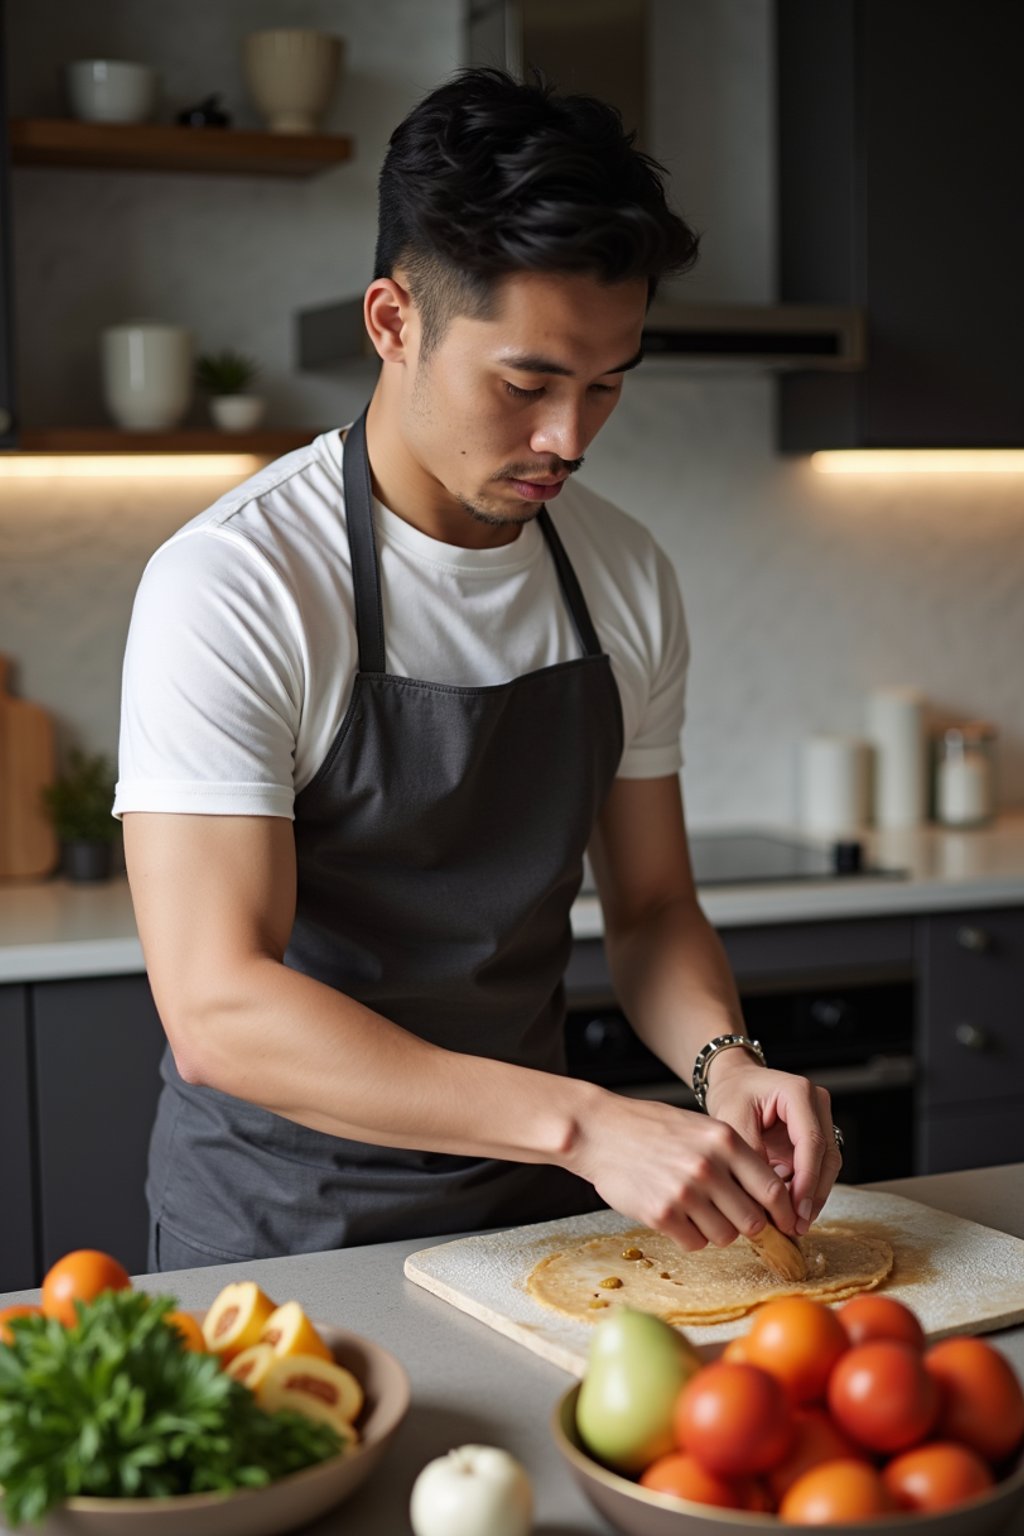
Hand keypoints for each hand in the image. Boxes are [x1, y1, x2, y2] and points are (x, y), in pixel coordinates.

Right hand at [566, 1086, 796, 1250]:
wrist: (600, 1130)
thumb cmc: (652, 1128)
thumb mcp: (701, 1128)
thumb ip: (734, 1157)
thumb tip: (769, 1197)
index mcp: (725, 1140)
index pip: (773, 1190)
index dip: (784, 1213)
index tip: (786, 1224)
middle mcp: (709, 1167)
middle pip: (753, 1221)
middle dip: (748, 1226)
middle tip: (732, 1217)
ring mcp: (685, 1192)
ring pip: (725, 1237)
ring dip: (716, 1231)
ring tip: (696, 1210)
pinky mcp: (661, 1215)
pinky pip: (694, 1243)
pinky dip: (689, 1236)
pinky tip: (675, 1214)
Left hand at [704, 1057, 841, 1235]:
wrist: (734, 1081)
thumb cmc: (732, 1093)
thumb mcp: (732, 1121)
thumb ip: (750, 1156)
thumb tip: (765, 1199)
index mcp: (799, 1093)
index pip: (811, 1142)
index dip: (807, 1180)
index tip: (796, 1210)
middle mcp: (817, 1105)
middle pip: (826, 1157)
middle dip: (812, 1195)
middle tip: (797, 1225)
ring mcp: (820, 1121)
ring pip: (826, 1167)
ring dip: (811, 1197)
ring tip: (793, 1224)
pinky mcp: (815, 1137)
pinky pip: (816, 1169)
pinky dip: (804, 1190)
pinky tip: (789, 1212)